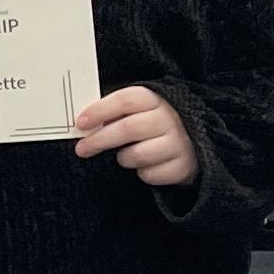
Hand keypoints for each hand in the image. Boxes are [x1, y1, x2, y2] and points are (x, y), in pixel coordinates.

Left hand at [74, 83, 198, 188]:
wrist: (193, 146)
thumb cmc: (155, 126)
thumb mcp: (139, 111)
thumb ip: (115, 113)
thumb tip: (84, 124)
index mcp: (156, 99)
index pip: (125, 100)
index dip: (100, 111)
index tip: (80, 123)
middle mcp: (170, 118)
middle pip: (128, 128)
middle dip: (100, 140)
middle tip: (82, 149)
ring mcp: (179, 143)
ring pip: (138, 154)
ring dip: (124, 158)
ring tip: (126, 155)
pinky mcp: (184, 167)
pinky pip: (150, 174)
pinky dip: (143, 173)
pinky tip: (147, 165)